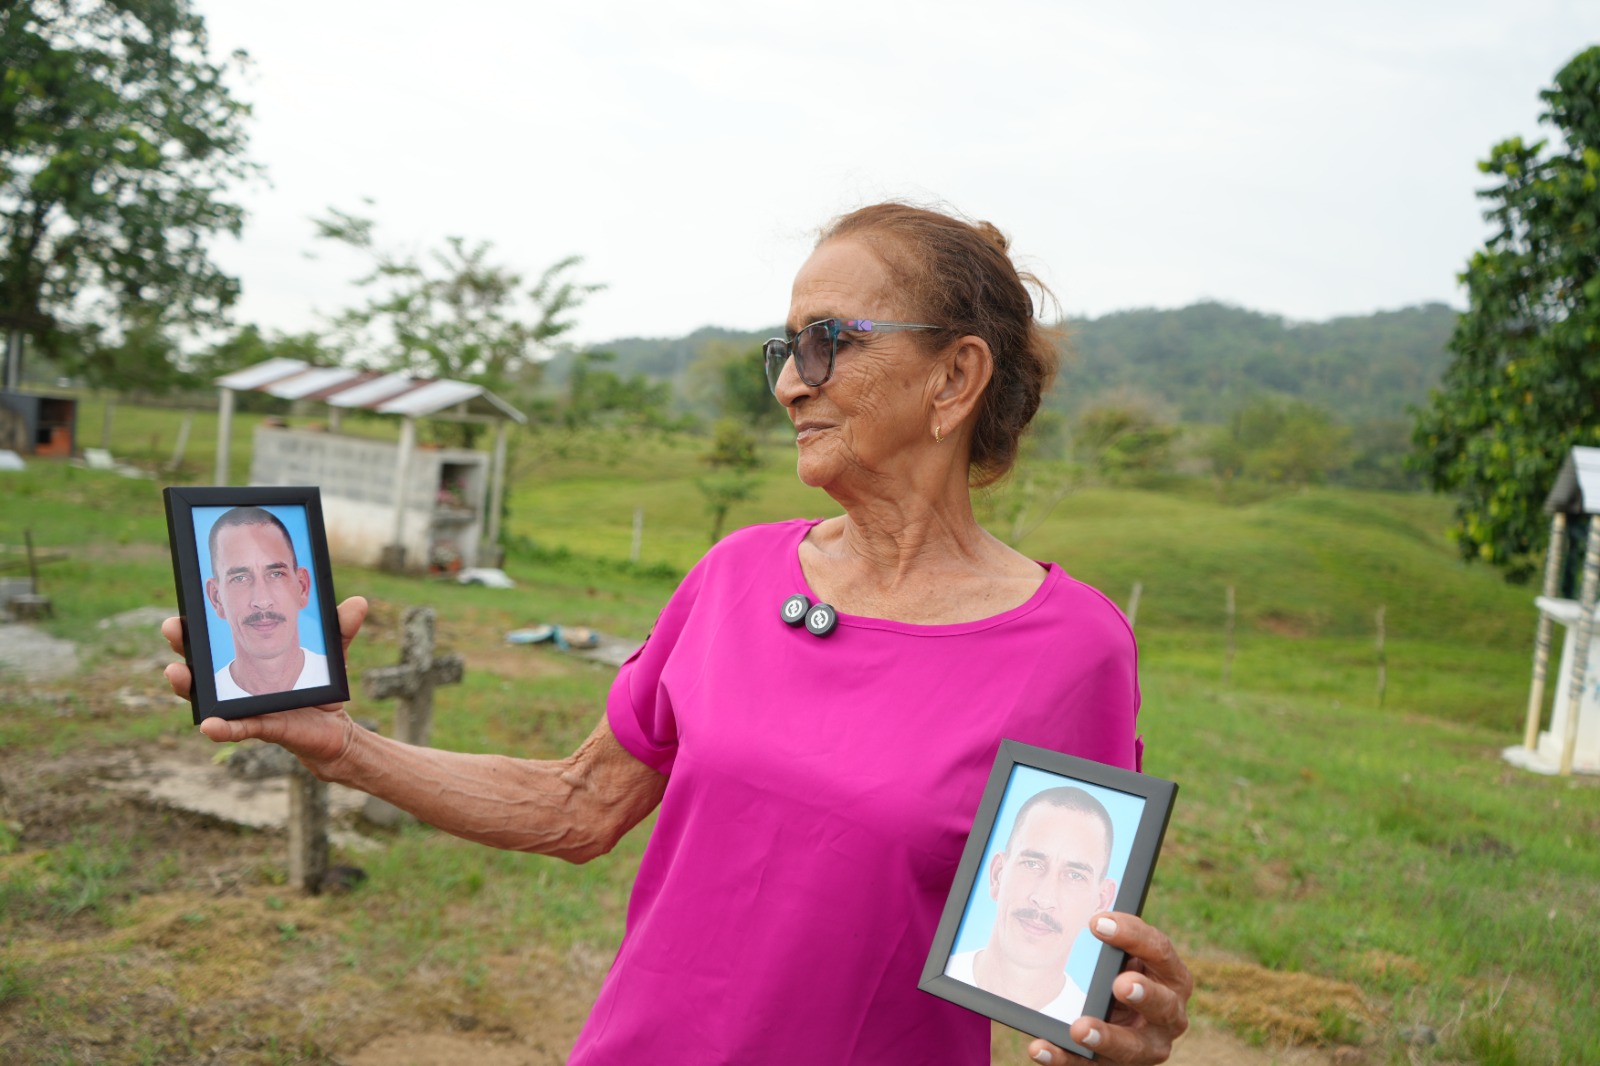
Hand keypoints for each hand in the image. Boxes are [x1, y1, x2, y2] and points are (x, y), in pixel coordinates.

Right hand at [162, 596, 369, 772]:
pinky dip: (223, 728)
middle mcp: (235, 684)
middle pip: (198, 664)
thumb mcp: (332, 654)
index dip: (195, 626)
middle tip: (173, 628)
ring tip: (176, 672)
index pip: (212, 640)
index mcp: (246, 659)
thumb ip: (341, 629)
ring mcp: (243, 707)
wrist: (335, 729)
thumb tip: (358, 603)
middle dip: (181, 646)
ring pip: (205, 698)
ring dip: (187, 686)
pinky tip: (210, 726)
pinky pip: (238, 729)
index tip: (183, 608)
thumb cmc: (320, 688)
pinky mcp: (261, 728)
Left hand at [1025, 912, 1190, 1064]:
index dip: (1132, 935)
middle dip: (1143, 995)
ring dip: (1106, 1038)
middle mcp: (1170, 1016)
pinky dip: (1065, 1059)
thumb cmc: (1122, 975)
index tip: (1097, 922)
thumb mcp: (1125, 959)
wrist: (1121, 1019)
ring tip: (1079, 1029)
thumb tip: (1085, 923)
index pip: (1159, 951)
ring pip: (1132, 1048)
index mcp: (1172, 977)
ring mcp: (1147, 1047)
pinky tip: (1041, 1048)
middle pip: (1162, 1005)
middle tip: (1120, 984)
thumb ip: (1114, 948)